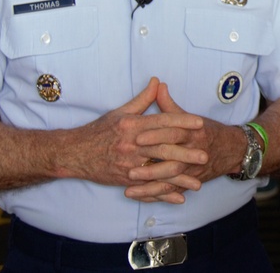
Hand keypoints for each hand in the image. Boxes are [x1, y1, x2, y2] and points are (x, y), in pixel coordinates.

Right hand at [60, 79, 196, 194]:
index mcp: (132, 126)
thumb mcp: (120, 112)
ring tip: (198, 183)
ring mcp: (129, 165)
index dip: (181, 122)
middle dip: (186, 153)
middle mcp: (131, 145)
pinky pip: (148, 188)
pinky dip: (164, 195)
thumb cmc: (99, 131)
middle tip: (205, 155)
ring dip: (179, 179)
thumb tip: (158, 81)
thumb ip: (142, 99)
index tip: (199, 123)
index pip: (161, 122)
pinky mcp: (126, 180)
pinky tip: (179, 199)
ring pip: (158, 172)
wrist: (74, 153)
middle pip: (163, 149)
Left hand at [125, 82, 241, 203]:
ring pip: (172, 178)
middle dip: (151, 165)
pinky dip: (156, 194)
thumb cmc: (207, 131)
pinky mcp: (191, 181)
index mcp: (194, 132)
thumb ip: (170, 105)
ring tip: (129, 185)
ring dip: (150, 183)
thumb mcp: (191, 117)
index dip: (157, 135)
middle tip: (129, 168)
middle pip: (173, 159)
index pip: (174, 133)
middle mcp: (195, 151)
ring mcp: (194, 169)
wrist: (232, 150)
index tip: (138, 137)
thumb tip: (157, 85)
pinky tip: (138, 195)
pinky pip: (172, 190)